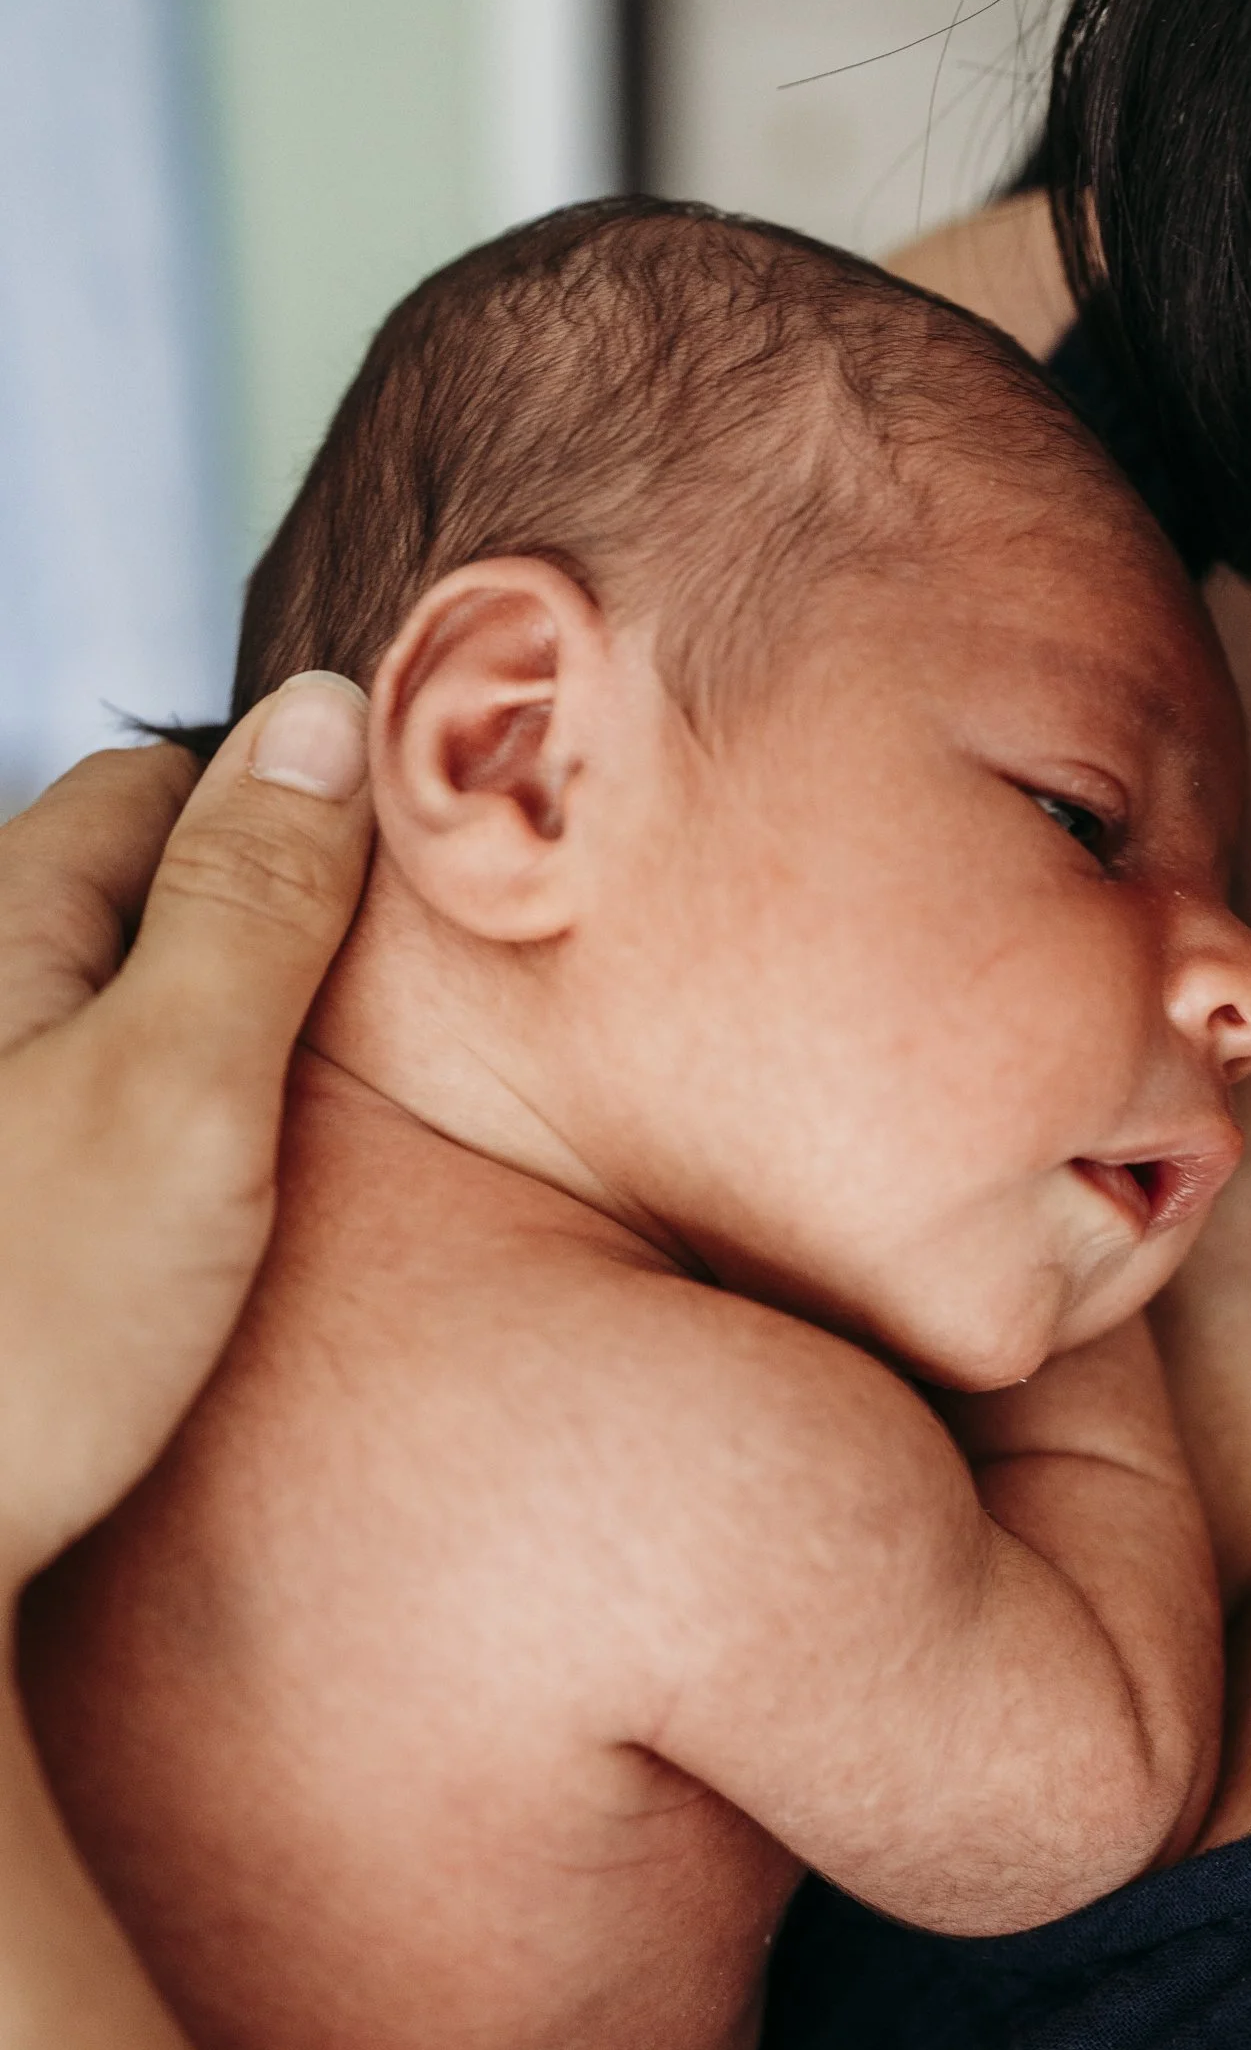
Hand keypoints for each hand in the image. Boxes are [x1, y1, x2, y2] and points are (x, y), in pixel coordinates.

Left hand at [0, 678, 371, 1588]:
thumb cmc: (18, 1336)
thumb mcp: (178, 1094)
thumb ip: (254, 903)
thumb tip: (323, 713)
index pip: (160, 779)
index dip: (292, 806)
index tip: (411, 881)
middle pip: (138, 892)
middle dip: (265, 927)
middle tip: (388, 1019)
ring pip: (125, 1014)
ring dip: (225, 1044)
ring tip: (324, 1126)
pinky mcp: (7, 1213)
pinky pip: (107, 1118)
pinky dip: (183, 1135)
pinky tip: (232, 1218)